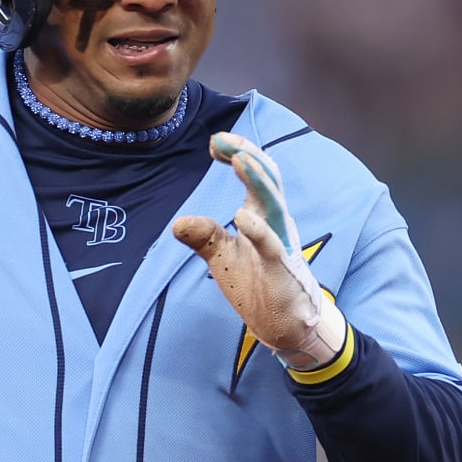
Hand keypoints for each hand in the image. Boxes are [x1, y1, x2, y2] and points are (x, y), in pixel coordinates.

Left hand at [173, 132, 347, 370]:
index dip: (238, 153)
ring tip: (239, 159)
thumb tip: (177, 223)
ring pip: (274, 204)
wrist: (284, 322)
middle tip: (221, 139)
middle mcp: (275, 222)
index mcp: (263, 215)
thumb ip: (204, 235)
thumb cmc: (259, 283)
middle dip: (247, 154)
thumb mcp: (223, 256)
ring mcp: (280, 244)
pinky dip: (259, 230)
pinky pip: (272, 246)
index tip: (214, 142)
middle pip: (267, 179)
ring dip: (257, 180)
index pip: (256, 174)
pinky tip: (242, 216)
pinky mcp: (280, 269)